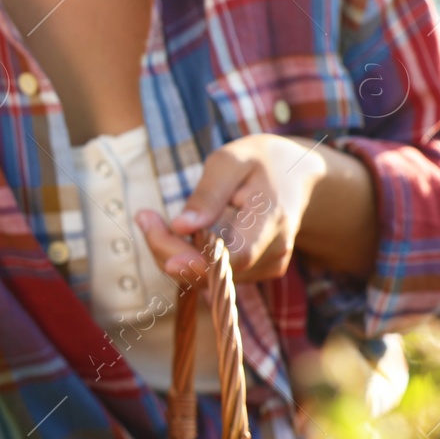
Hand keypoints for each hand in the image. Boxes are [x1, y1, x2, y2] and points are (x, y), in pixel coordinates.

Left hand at [135, 133, 334, 282]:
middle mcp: (274, 250)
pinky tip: (179, 233)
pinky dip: (185, 258)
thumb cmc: (259, 161)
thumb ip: (207, 194)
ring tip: (155, 220)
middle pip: (213, 272)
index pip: (237, 257)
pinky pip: (211, 275)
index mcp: (271, 218)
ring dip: (173, 254)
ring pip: (206, 278)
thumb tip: (181, 226)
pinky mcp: (257, 272)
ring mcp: (268, 265)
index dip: (199, 264)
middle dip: (169, 251)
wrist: (295, 174)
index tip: (167, 259)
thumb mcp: (230, 162)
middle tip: (144, 218)